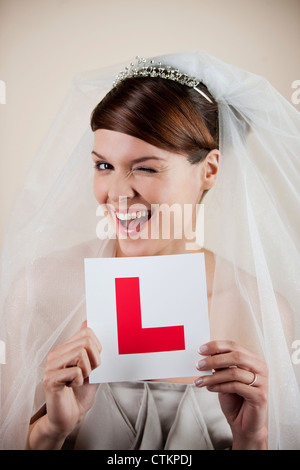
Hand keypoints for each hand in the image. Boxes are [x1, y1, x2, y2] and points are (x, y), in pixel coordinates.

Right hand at [42, 322, 101, 440]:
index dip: (97, 348)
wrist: (69, 418)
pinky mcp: (50, 380)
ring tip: (78, 380)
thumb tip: (87, 322)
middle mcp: (55, 355)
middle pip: (86, 342)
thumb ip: (89, 347)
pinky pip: (75, 371)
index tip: (93, 362)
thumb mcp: (90, 367)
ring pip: (81, 354)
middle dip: (94, 360)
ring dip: (87, 371)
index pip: (86, 332)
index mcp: (64, 349)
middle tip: (87, 373)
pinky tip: (71, 387)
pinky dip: (79, 381)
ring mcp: (50, 366)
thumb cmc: (80, 394)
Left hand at [195, 340, 267, 448]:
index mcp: (252, 359)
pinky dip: (220, 386)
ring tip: (200, 381)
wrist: (244, 424)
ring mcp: (262, 382)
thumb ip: (220, 366)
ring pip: (234, 373)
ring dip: (213, 376)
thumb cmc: (235, 399)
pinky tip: (210, 388)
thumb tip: (206, 354)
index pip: (234, 346)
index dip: (216, 346)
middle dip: (214, 360)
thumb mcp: (225, 378)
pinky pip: (236, 387)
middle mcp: (260, 368)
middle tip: (198, 365)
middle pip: (236, 356)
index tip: (200, 350)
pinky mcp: (260, 396)